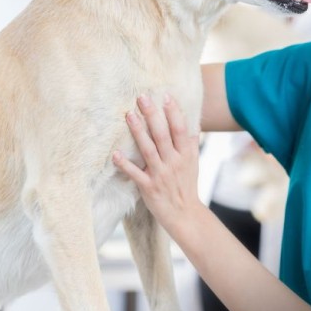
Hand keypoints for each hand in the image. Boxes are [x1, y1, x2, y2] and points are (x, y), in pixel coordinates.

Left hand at [112, 95, 202, 232]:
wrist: (185, 215)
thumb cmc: (187, 185)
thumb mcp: (194, 162)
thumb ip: (192, 142)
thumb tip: (194, 121)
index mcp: (186, 154)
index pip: (180, 129)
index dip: (173, 112)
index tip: (165, 95)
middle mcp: (174, 162)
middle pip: (162, 134)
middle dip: (152, 115)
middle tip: (142, 97)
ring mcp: (160, 174)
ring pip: (148, 149)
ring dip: (138, 132)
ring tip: (129, 115)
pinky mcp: (148, 187)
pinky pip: (135, 173)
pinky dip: (125, 164)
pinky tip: (115, 154)